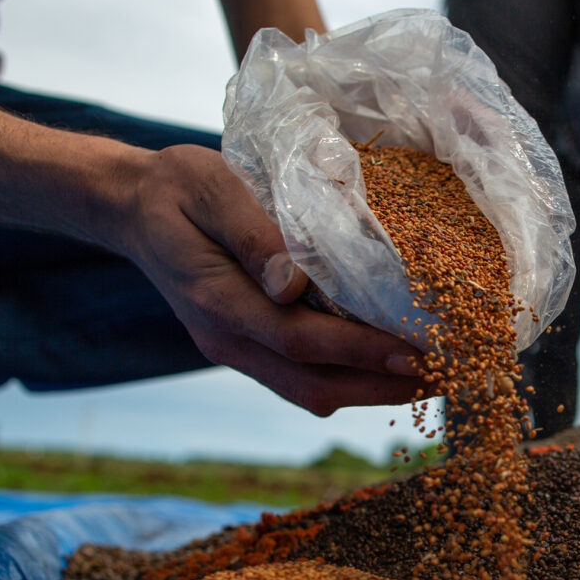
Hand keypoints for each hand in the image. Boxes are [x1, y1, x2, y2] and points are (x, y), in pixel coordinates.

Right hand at [113, 145, 426, 415]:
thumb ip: (251, 234)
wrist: (132, 208)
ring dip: (375, 391)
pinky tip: (391, 364)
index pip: (299, 341)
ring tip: (433, 378)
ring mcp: (236, 350)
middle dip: (383, 386)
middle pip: (315, 384)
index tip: (416, 351)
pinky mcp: (248, 345)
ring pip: (313, 391)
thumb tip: (294, 284)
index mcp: (218, 304)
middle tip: (447, 377)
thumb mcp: (209, 190)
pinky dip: (353, 378)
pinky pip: (304, 378)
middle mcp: (228, 340)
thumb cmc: (177, 189)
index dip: (360, 350)